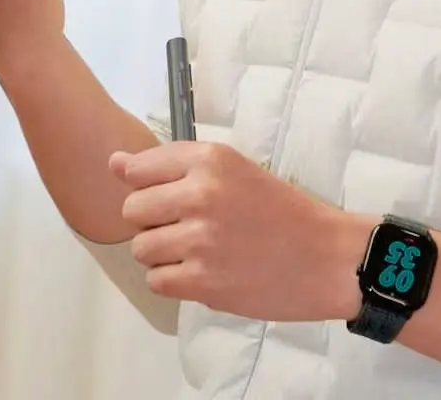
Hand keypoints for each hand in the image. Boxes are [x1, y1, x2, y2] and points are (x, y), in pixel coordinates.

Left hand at [109, 141, 373, 322]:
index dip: (144, 185)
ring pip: (141, 248)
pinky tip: (201, 271)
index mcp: (211, 159)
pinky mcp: (202, 281)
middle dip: (151, 221)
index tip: (162, 194)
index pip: (141, 167)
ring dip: (161, 253)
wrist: (325, 256)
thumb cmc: (284, 211)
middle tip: (185, 226)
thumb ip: (174, 165)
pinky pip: (156, 281)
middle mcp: (201, 194)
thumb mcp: (235, 170)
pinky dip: (173, 280)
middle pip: (133, 210)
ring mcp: (199, 239)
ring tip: (196, 250)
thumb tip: (114, 162)